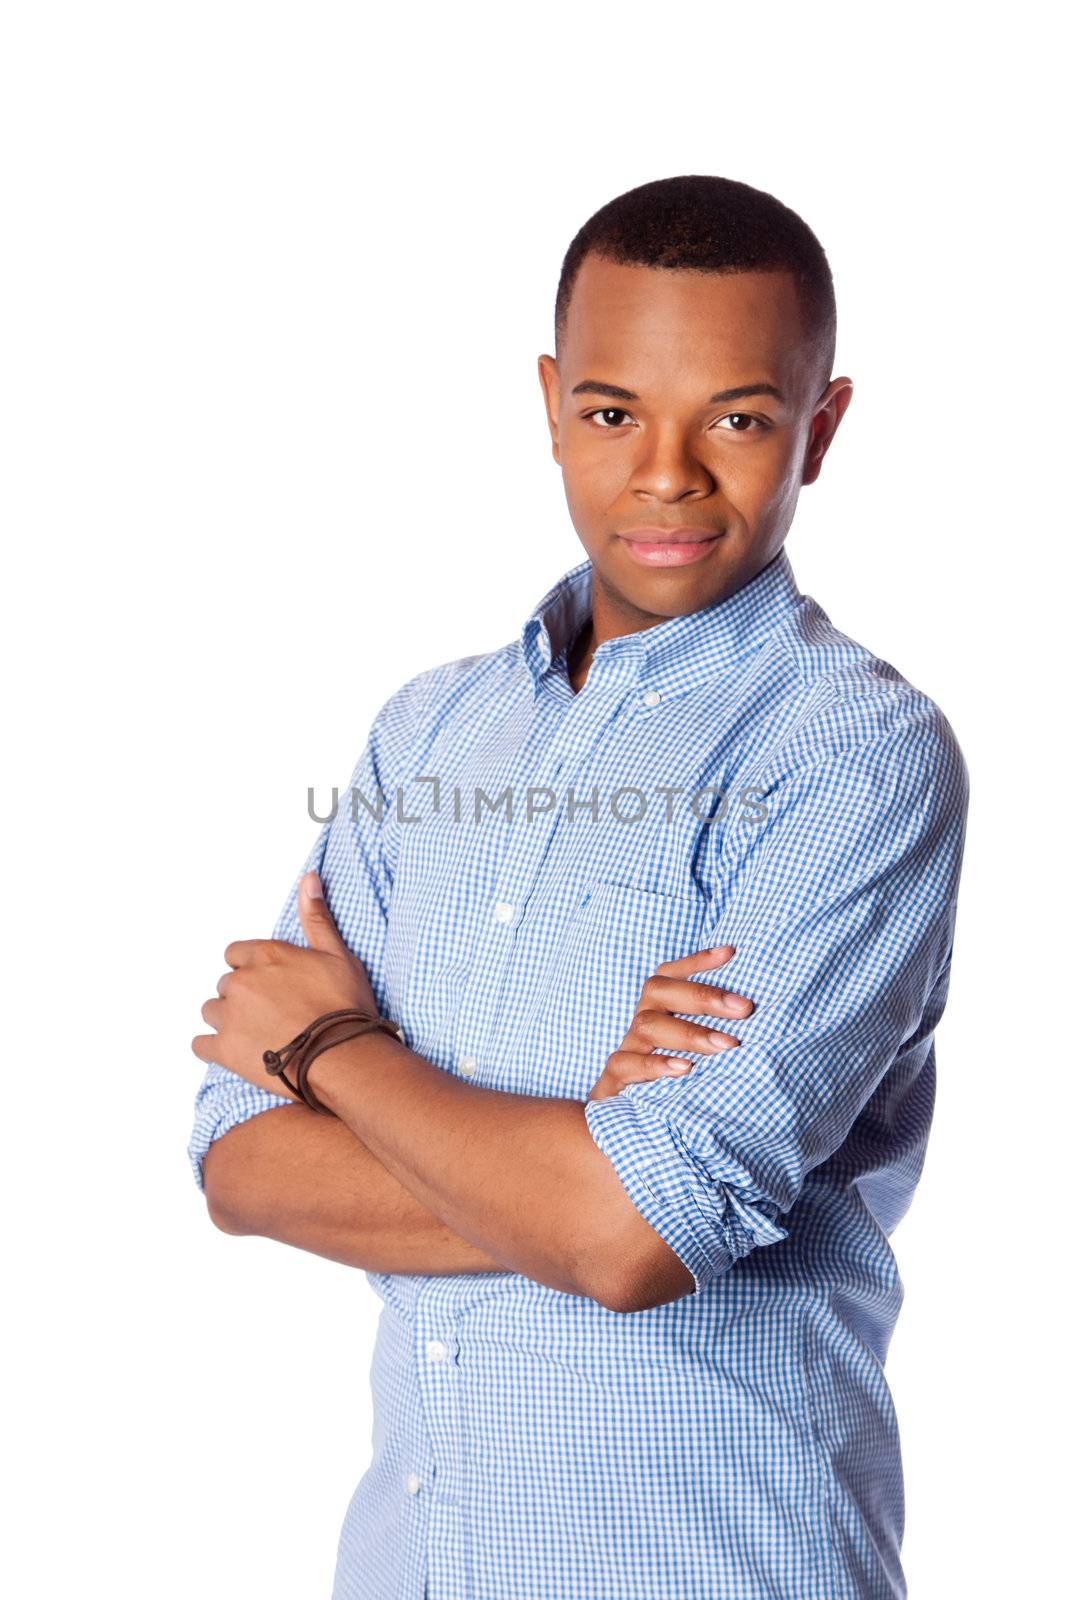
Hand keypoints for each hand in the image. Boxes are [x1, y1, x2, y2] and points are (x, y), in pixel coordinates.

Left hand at [190, 870, 377, 1096]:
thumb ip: (316, 917)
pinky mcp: (224, 1050)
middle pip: (225, 985)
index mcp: (265, 955)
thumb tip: (309, 878)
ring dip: (227, 1020)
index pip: (235, 954)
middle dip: (242, 996)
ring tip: (256, 1033)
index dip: (251, 969)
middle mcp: (241, 982)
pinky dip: (213, 1048)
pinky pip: (200, 1044)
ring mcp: (229, 1017)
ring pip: (211, 1011)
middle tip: (269, 1013)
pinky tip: (236, 1052)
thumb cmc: (345, 1007)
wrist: (343, 1057)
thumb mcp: (338, 955)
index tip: (270, 985)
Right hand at [587, 945, 752, 1100]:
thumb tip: (760, 1019)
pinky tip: (686, 1069)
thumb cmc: (676, 1089)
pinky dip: (656, 1064)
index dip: (697, 961)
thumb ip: (720, 1037)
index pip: (670, 975)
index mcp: (658, 1013)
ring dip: (690, 1033)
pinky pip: (626, 1063)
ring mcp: (626, 1050)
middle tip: (745, 1008)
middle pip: (659, 991)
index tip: (731, 953)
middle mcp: (640, 1025)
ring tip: (727, 1045)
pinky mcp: (613, 1081)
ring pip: (647, 1025)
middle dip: (703, 996)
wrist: (633, 1132)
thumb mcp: (698, 1058)